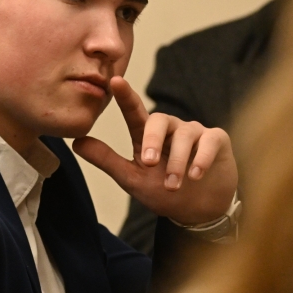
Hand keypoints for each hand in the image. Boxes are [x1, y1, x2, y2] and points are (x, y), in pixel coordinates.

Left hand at [72, 76, 237, 224]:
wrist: (199, 211)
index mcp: (146, 135)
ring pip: (184, 134)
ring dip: (177, 161)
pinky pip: (209, 140)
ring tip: (172, 184)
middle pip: (158, 120)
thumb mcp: (132, 179)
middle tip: (149, 164)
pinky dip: (201, 158)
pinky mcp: (216, 140)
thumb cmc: (163, 191)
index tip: (115, 80)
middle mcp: (170, 128)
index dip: (125, 95)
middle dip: (152, 141)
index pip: (133, 111)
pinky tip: (196, 175)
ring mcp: (194, 132)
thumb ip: (106, 160)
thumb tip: (75, 143)